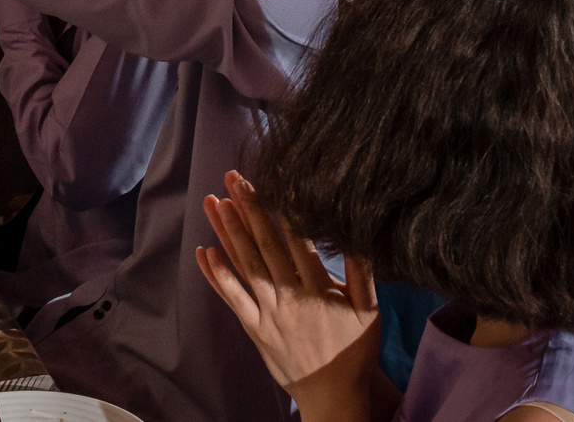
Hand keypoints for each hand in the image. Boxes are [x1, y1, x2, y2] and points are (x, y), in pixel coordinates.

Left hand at [196, 172, 378, 415]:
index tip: (269, 181)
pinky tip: (204, 252)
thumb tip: (358, 233)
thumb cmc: (354, 350)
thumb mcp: (369, 310)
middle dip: (248, 208)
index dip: (281, 209)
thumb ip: (363, 272)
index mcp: (318, 289)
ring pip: (245, 266)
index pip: (297, 240)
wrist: (334, 395)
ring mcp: (269, 314)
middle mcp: (290, 297)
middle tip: (233, 178)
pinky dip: (217, 276)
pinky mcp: (255, 329)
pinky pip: (232, 299)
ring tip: (214, 202)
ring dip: (228, 232)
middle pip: (265, 245)